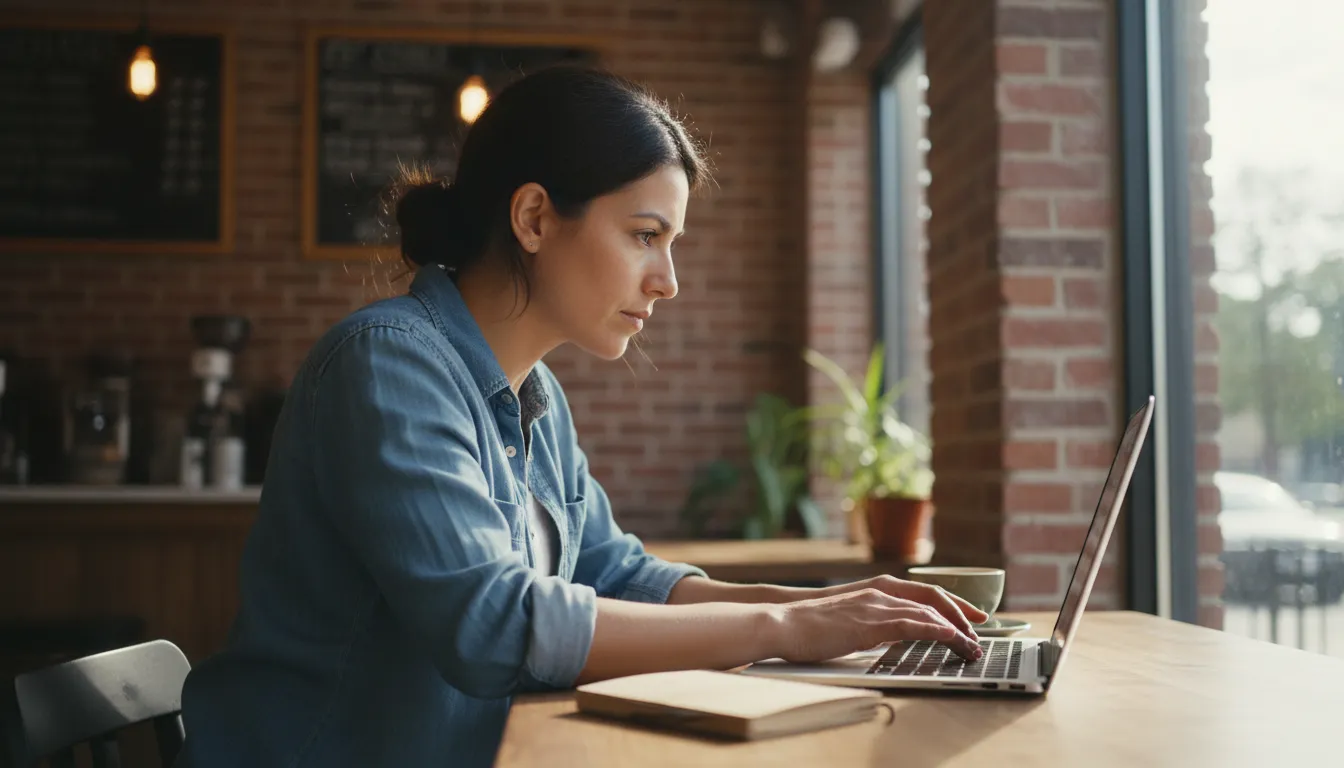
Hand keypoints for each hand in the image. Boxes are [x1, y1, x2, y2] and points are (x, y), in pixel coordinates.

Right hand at [766, 588, 983, 663]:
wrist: (782, 622)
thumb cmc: (807, 628)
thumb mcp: (846, 622)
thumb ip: (870, 624)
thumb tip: (888, 636)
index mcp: (874, 592)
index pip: (922, 594)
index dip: (950, 604)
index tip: (969, 617)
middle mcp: (879, 594)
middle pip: (932, 600)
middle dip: (960, 616)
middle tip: (979, 633)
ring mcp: (875, 606)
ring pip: (926, 613)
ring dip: (954, 629)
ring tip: (971, 645)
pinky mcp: (870, 623)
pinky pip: (911, 624)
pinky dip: (935, 629)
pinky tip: (949, 637)